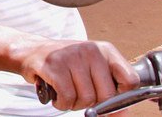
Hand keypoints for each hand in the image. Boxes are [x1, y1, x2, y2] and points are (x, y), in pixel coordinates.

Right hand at [14, 39, 138, 110]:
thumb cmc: (65, 64)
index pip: (131, 80)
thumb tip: (122, 113)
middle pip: (107, 95)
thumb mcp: (91, 69)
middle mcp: (91, 50)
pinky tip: (57, 95)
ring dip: (74, 104)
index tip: (108, 99)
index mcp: (105, 50)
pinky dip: (62, 104)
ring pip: (86, 99)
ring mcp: (71, 56)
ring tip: (66, 92)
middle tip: (80, 95)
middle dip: (93, 104)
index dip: (122, 97)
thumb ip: (109, 88)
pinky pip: (67, 98)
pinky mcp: (54, 66)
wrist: (31, 51)